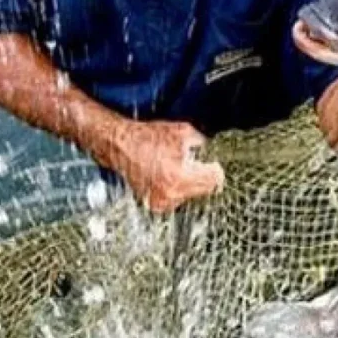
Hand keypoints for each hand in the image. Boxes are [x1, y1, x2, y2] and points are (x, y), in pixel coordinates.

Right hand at [105, 120, 224, 213]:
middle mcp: (171, 193)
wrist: (120, 146)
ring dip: (190, 184)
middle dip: (203, 176)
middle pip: (205, 190)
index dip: (216, 171)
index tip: (214, 165)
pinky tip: (168, 176)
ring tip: (175, 168)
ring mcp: (162, 201)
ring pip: (191, 196)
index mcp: (180, 177)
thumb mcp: (183, 132)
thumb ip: (203, 143)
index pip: (214, 181)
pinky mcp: (155, 204)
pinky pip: (177, 198)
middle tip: (195, 164)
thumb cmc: (147, 138)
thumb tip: (212, 151)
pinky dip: (177, 189)